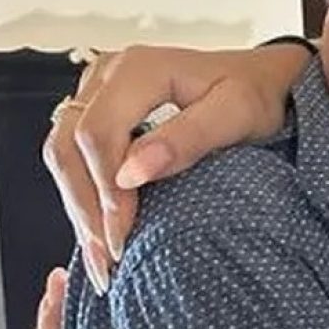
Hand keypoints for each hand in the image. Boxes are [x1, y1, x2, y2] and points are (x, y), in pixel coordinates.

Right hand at [42, 43, 311, 293]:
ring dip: (78, 207)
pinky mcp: (100, 110)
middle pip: (69, 145)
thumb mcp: (238, 113)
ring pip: (62, 153)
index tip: (123, 236)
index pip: (98, 134)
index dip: (105, 190)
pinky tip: (99, 233)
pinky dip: (83, 196)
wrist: (265, 79)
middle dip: (85, 207)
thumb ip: (189, 138)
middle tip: (108, 259)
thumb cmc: (257, 94)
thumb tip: (131, 173)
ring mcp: (98, 90)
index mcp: (139, 68)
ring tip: (101, 257)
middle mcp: (108, 74)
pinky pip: (74, 155)